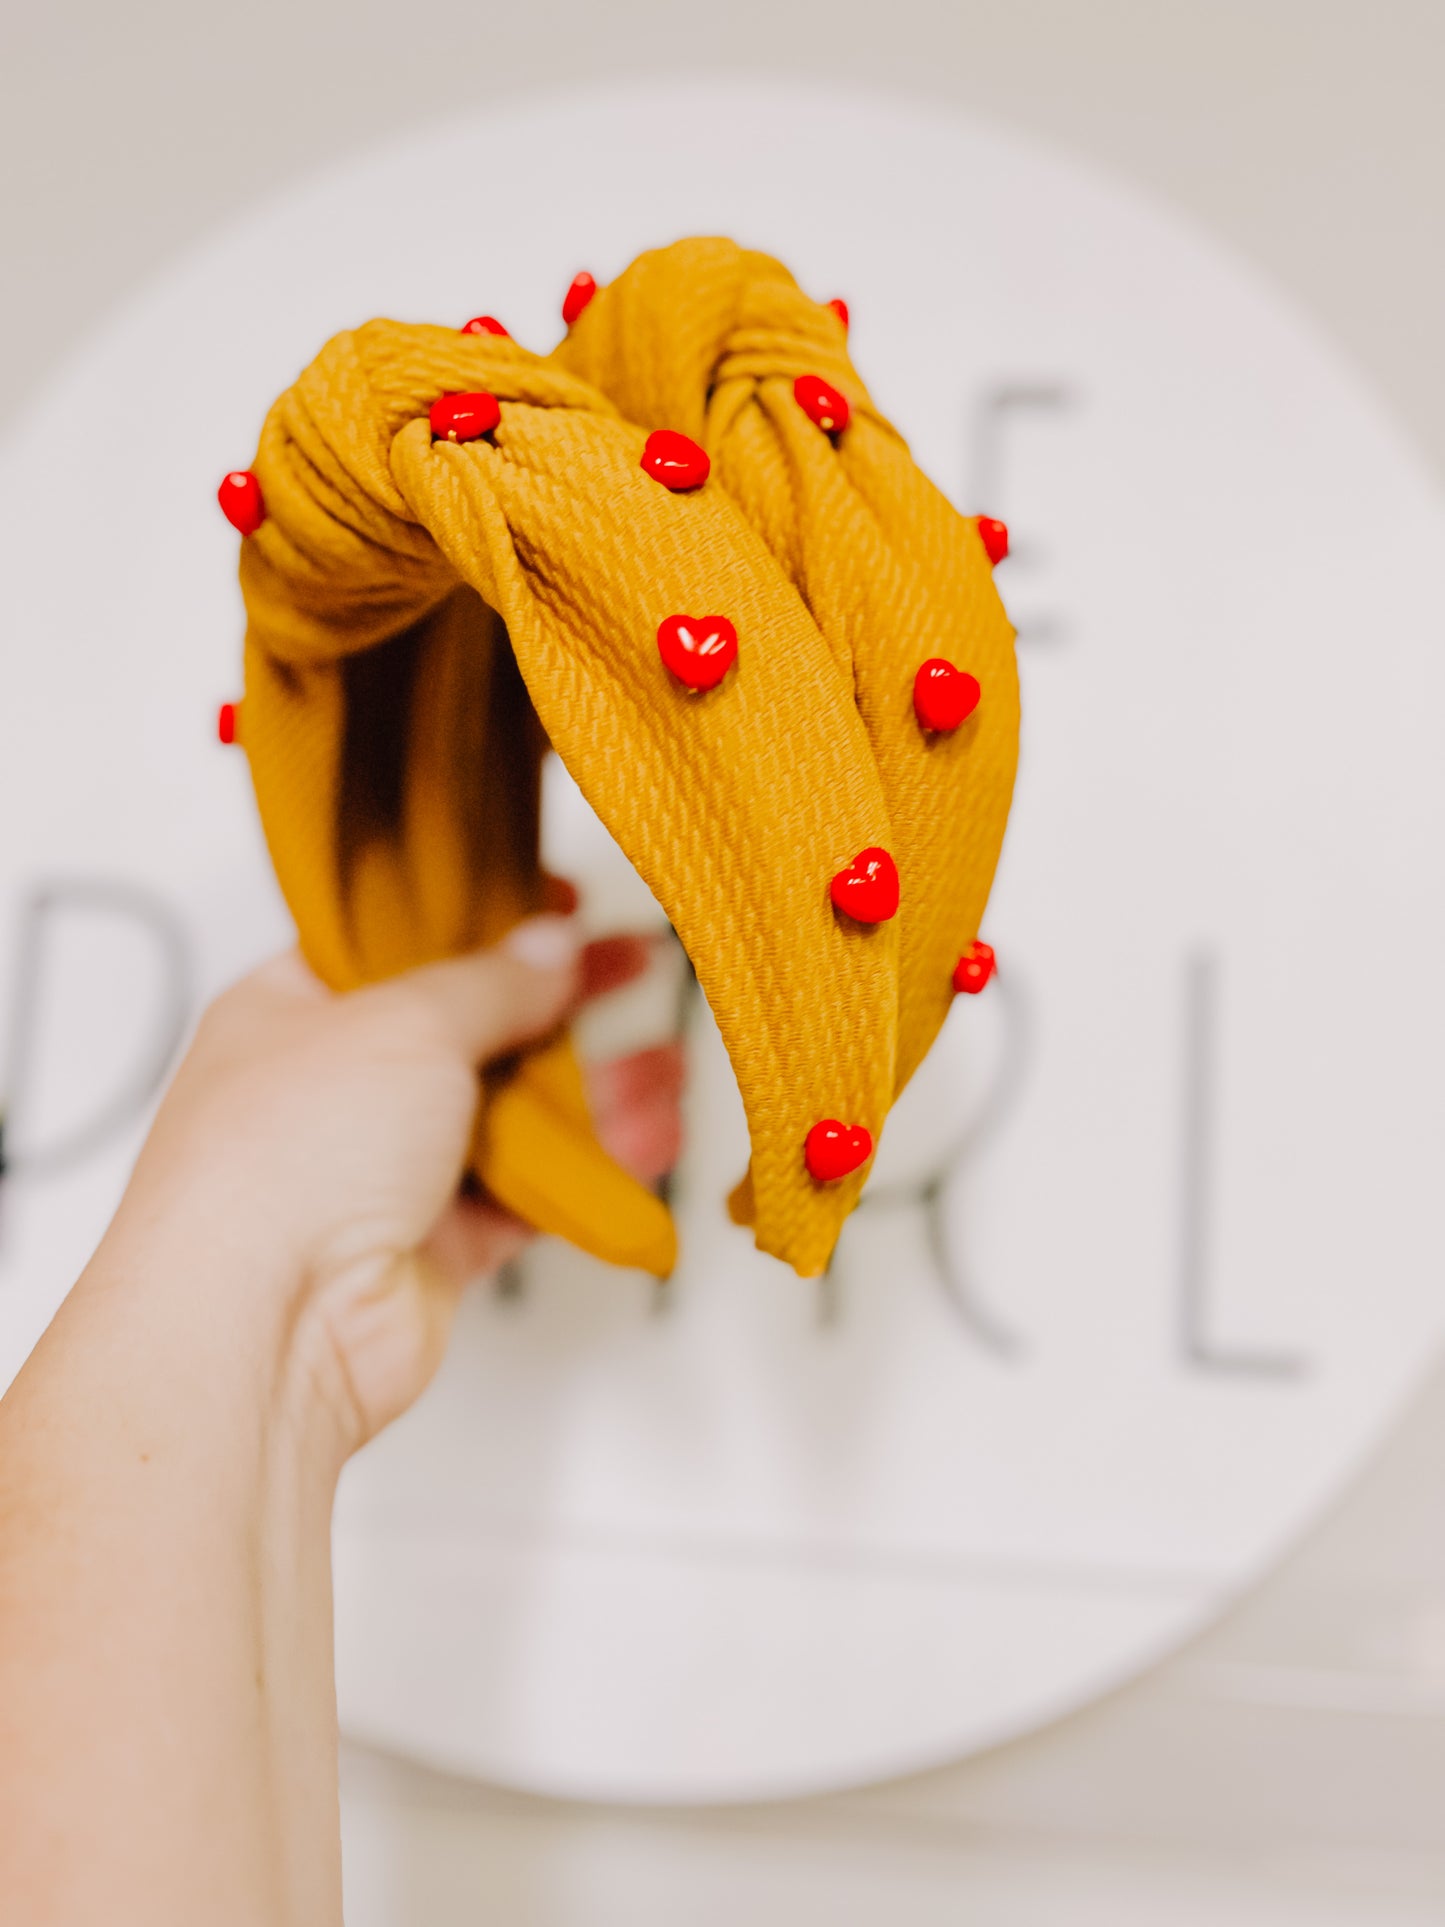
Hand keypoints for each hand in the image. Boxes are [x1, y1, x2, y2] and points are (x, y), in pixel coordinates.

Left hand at [111, 917, 681, 1455]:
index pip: (399, 941)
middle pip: (470, 1028)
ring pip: (509, 1115)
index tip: (554, 899)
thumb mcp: (404, 1024)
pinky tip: (648, 1138)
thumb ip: (492, 982)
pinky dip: (589, 1171)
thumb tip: (548, 947)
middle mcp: (337, 1086)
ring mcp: (384, 1169)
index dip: (480, 915)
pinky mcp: (433, 1243)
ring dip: (593, 1089)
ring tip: (668, 1062)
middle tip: (632, 966)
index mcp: (296, 1007)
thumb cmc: (279, 1166)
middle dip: (558, 1001)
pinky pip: (528, 1194)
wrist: (265, 1328)